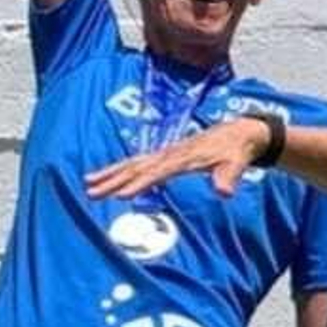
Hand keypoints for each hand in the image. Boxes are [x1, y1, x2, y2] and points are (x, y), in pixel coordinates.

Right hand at [85, 117, 268, 201]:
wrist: (238, 132)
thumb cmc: (236, 150)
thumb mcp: (237, 162)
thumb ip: (229, 176)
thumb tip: (224, 192)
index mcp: (184, 157)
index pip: (157, 172)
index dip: (140, 183)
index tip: (122, 194)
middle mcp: (170, 154)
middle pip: (137, 167)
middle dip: (114, 180)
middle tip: (92, 192)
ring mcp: (165, 153)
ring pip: (132, 163)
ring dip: (110, 174)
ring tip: (88, 184)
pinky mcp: (164, 155)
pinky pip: (137, 163)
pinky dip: (120, 169)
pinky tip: (107, 177)